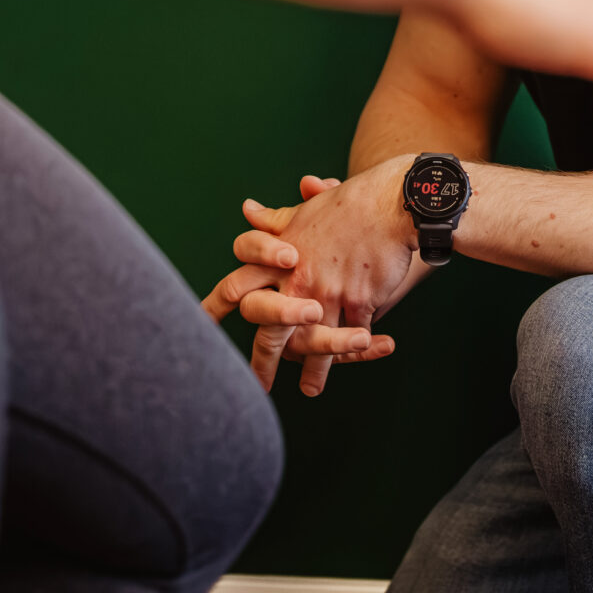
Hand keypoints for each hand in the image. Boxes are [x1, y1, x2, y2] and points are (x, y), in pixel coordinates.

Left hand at [224, 164, 415, 396]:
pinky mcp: (358, 301)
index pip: (237, 285)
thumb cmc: (349, 203)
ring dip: (313, 370)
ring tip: (310, 389)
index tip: (202, 326)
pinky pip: (351, 335)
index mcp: (278, 257)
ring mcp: (328, 292)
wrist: (390, 204)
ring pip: (313, 341)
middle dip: (263, 360)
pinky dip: (354, 352)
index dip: (216, 307)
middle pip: (270, 328)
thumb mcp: (305, 212)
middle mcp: (298, 278)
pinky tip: (353, 361)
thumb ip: (275, 221)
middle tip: (258, 384)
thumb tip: (248, 210)